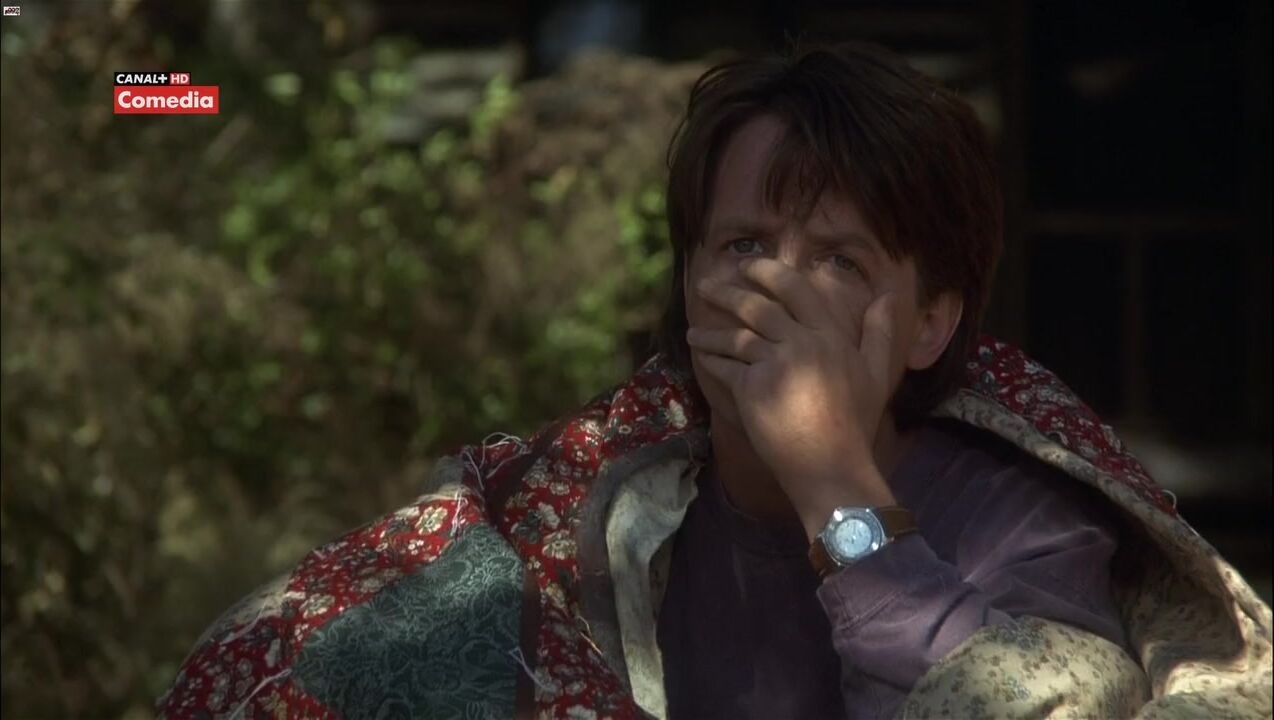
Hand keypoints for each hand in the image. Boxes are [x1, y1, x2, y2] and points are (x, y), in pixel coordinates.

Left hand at [686, 257, 897, 533]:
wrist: (831, 465)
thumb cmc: (855, 424)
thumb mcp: (877, 374)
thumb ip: (880, 332)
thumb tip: (885, 296)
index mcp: (830, 335)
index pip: (796, 289)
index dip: (768, 272)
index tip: (748, 266)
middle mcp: (802, 342)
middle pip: (757, 306)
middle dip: (727, 292)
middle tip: (706, 286)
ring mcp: (776, 364)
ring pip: (734, 336)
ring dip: (709, 331)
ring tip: (694, 331)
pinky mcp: (752, 388)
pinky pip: (724, 366)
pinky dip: (710, 359)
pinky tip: (700, 357)